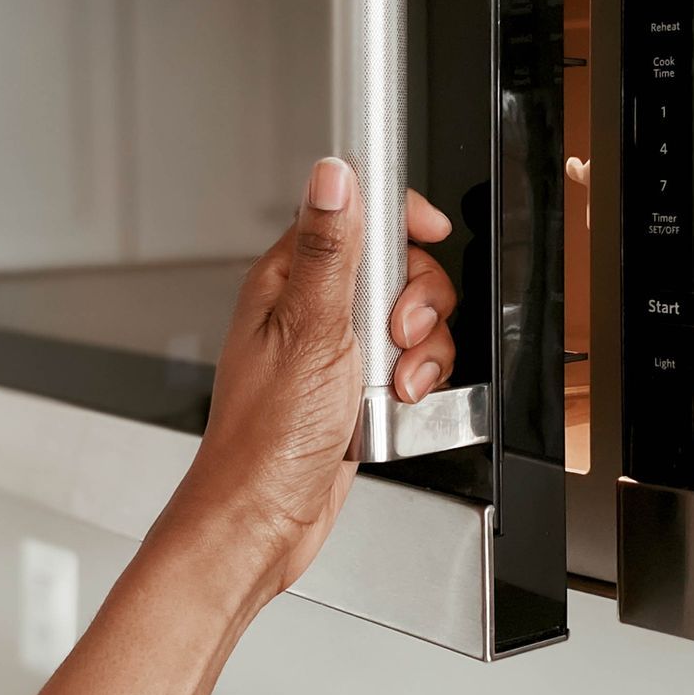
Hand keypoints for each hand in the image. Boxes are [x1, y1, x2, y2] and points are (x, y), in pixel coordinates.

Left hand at [157, 158, 457, 604]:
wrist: (263, 521)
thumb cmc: (265, 438)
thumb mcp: (308, 330)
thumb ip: (328, 249)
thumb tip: (333, 174)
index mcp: (286, 281)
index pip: (351, 215)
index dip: (397, 217)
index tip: (430, 231)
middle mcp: (309, 311)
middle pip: (395, 267)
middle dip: (416, 300)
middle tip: (396, 334)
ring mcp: (333, 351)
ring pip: (409, 319)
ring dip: (419, 350)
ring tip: (392, 381)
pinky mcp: (354, 389)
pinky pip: (407, 365)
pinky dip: (415, 382)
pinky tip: (396, 404)